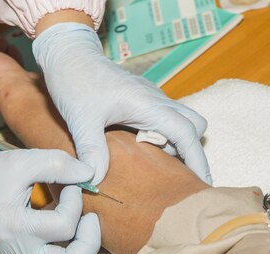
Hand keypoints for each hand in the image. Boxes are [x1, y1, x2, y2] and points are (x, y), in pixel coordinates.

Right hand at [0, 146, 100, 253]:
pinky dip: (69, 250)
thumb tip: (89, 175)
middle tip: (91, 219)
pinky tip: (67, 226)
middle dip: (89, 244)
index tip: (71, 183)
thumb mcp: (23, 160)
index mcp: (13, 226)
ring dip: (81, 252)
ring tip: (83, 225)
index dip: (76, 201)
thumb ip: (58, 165)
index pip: (63, 227)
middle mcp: (16, 251)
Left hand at [33, 23, 210, 184]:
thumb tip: (95, 179)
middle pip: (193, 126)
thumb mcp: (80, 119)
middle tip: (170, 174)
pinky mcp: (140, 99)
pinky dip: (161, 136)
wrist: (68, 54)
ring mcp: (149, 98)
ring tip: (153, 166)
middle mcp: (154, 100)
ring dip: (173, 144)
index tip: (201, 183)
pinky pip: (163, 119)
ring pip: (179, 121)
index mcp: (147, 104)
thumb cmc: (75, 81)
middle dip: (189, 151)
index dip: (196, 160)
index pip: (185, 133)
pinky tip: (141, 150)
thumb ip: (92, 150)